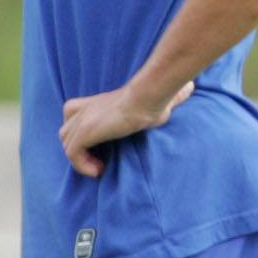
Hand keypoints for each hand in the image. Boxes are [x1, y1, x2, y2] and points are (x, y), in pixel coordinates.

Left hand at [59, 80, 194, 176]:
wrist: (148, 98)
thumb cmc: (156, 99)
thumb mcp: (160, 101)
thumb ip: (172, 96)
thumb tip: (191, 87)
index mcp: (97, 102)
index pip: (72, 114)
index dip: (80, 133)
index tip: (100, 149)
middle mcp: (85, 110)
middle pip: (65, 132)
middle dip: (78, 149)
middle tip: (100, 161)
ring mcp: (83, 121)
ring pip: (66, 144)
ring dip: (81, 160)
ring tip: (100, 168)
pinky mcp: (84, 133)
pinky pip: (72, 154)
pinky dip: (82, 166)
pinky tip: (99, 170)